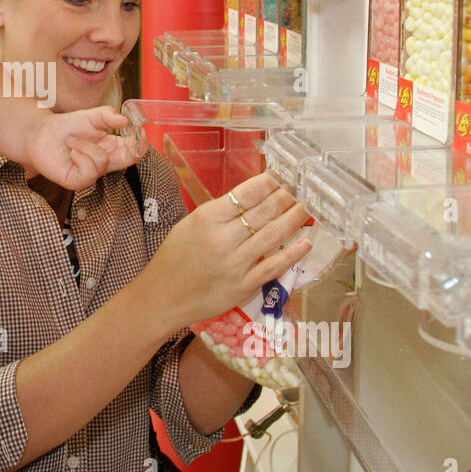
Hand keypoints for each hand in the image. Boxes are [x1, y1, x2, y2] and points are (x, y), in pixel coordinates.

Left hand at [25, 106, 136, 189]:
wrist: (41, 134)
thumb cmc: (67, 126)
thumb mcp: (91, 117)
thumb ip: (108, 116)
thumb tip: (124, 120)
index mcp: (112, 148)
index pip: (134, 150)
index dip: (141, 144)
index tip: (141, 132)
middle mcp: (105, 162)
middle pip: (128, 160)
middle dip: (127, 149)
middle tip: (124, 136)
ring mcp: (93, 173)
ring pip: (103, 162)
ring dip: (86, 146)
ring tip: (72, 141)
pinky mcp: (79, 181)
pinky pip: (89, 172)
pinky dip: (80, 157)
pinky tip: (71, 152)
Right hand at [142, 173, 312, 329]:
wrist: (162, 297)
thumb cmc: (174, 258)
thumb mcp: (189, 225)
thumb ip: (219, 212)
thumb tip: (252, 198)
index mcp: (207, 218)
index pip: (246, 194)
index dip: (270, 182)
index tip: (285, 174)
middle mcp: (223, 239)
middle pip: (263, 212)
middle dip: (286, 197)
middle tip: (303, 187)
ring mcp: (235, 264)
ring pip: (273, 236)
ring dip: (294, 219)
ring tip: (307, 207)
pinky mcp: (243, 286)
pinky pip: (273, 267)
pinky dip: (292, 254)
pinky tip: (306, 242)